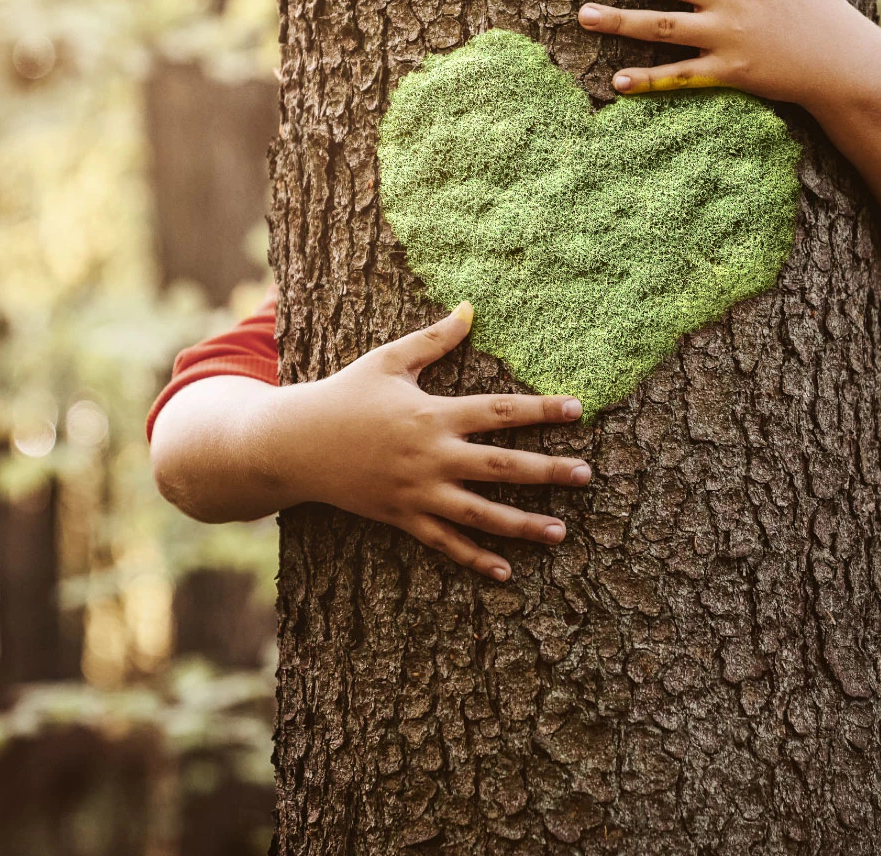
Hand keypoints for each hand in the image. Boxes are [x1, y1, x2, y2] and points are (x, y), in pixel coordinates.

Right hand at [281, 302, 590, 581]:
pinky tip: (506, 572)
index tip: (578, 409)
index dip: (541, 409)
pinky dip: (474, 558)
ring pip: (479, 513)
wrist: (293, 444)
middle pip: (500, 465)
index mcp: (433, 414)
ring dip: (522, 524)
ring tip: (561, 531)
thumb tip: (471, 308)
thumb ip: (434, 340)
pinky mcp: (401, 518)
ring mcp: (417, 492)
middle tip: (587, 475)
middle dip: (547, 470)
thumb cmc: (343, 395)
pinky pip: (444, 543)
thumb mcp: (387, 361)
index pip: (499, 411)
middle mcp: (431, 456)